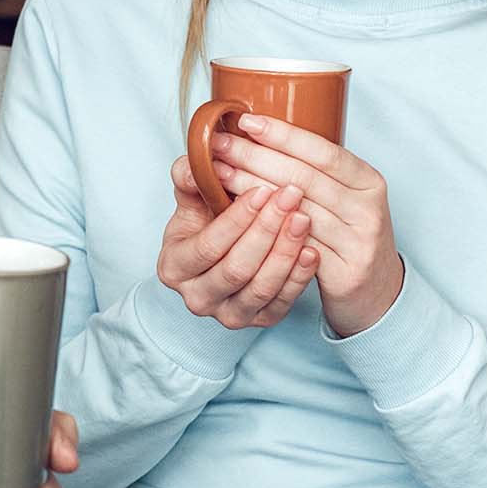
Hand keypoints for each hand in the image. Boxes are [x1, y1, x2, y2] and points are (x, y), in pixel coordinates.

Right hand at [157, 155, 319, 328]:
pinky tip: (312, 249)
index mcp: (174, 268)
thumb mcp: (191, 201)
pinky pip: (283, 302)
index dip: (237, 219)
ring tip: (303, 217)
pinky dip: (300, 276)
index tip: (262, 189)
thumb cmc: (206, 224)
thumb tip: (195, 166)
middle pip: (237, 268)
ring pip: (262, 287)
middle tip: (290, 196)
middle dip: (267, 230)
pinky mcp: (260, 321)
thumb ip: (189, 179)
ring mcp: (230, 314)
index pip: (208, 246)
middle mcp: (198, 298)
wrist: (222, 258)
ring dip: (286, 251)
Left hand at [205, 114, 403, 336]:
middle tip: (219, 145)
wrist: (377, 291)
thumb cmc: (347, 234)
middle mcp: (368, 209)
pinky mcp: (345, 274)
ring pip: (296, 212)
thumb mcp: (341, 196)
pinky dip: (264, 229)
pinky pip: (296, 248)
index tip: (246, 122)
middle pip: (304, 178)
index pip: (323, 151)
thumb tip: (255, 134)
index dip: (283, 134)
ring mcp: (359, 243)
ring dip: (252, 189)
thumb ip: (309, 171)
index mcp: (368, 181)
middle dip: (256, 157)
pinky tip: (237, 217)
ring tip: (219, 174)